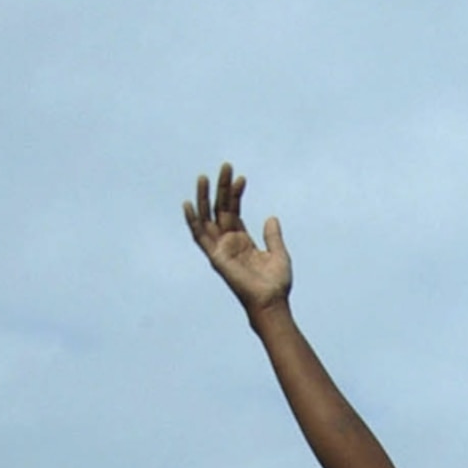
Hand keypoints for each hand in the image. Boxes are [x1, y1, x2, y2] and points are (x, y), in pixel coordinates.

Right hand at [185, 164, 291, 314]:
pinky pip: (199, 237)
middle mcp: (228, 243)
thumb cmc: (276, 284)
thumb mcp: (279, 254)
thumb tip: (271, 217)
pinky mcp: (215, 257)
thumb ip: (273, 236)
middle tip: (225, 166)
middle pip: (220, 209)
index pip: (234, 211)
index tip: (241, 178)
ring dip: (204, 197)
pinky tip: (188, 204)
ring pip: (207, 218)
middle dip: (222, 187)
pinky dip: (192, 221)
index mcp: (242, 241)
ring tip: (204, 176)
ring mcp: (220, 249)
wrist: (272, 302)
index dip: (236, 193)